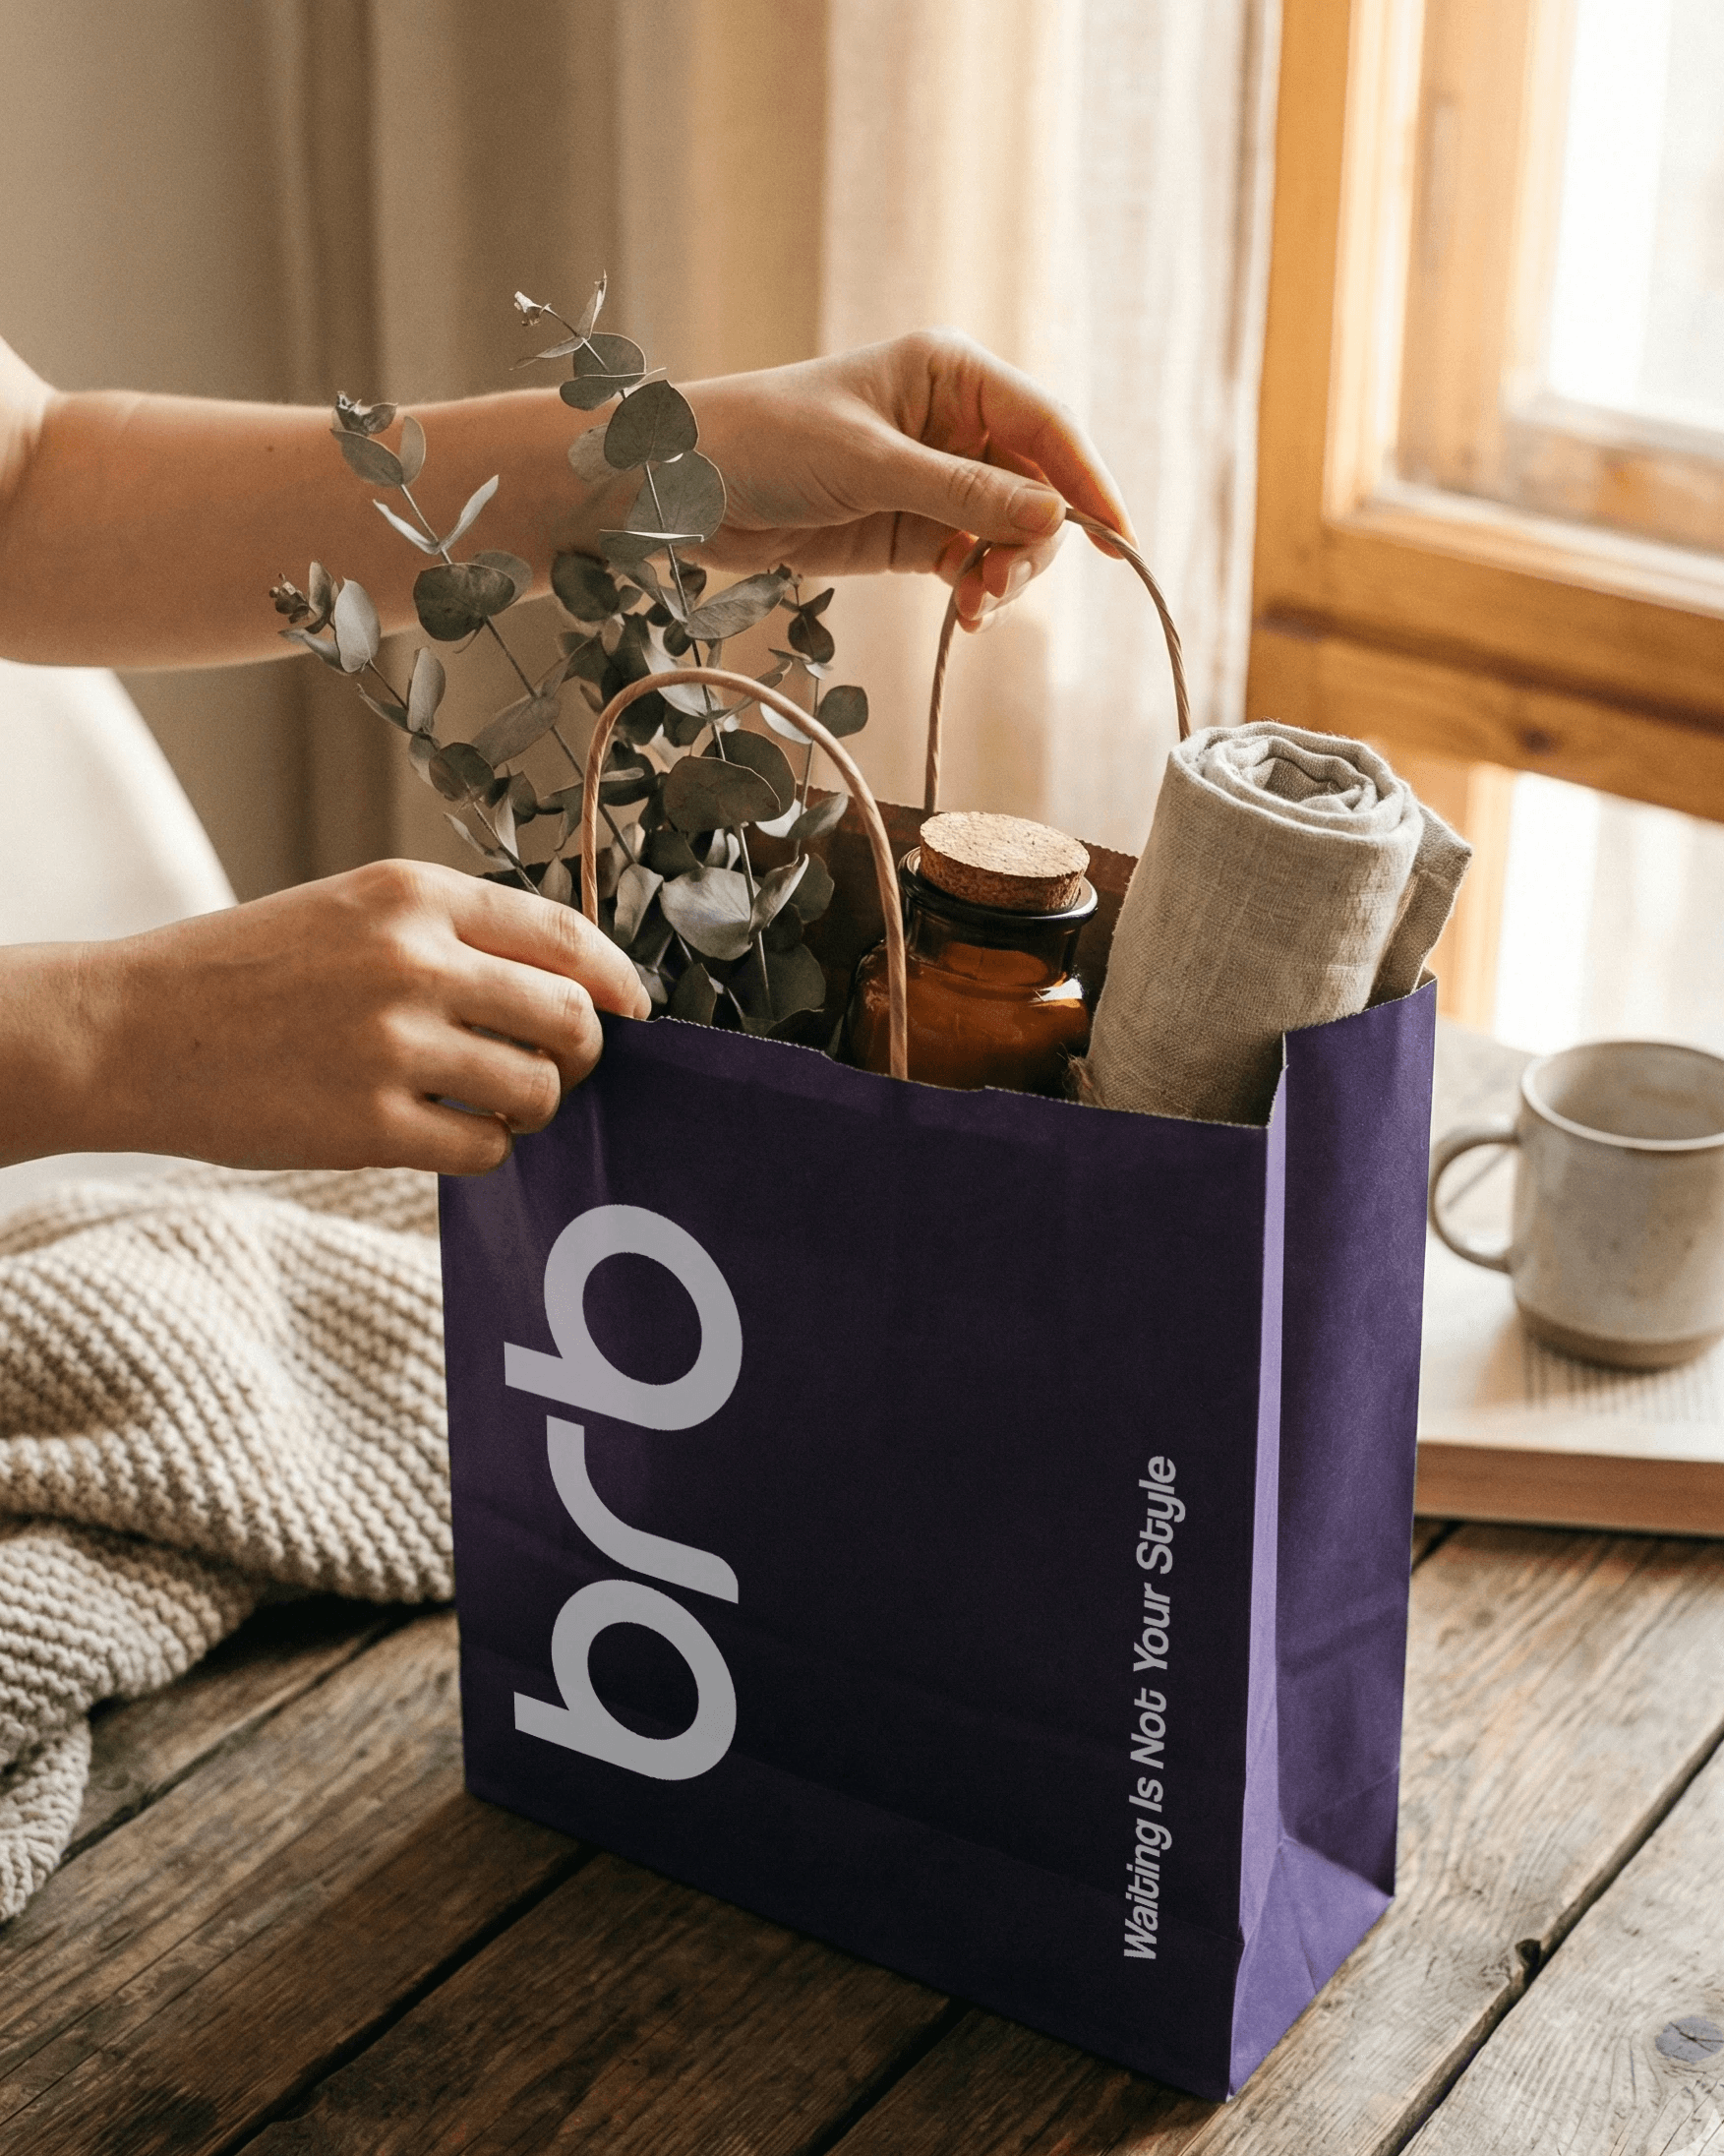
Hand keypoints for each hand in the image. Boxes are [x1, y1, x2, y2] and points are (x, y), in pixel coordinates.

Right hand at [0, 862, 648, 1175]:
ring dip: (536, 1107)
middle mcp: (413, 960)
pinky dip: (483, 1149)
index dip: (617, 982)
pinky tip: (447, 1135)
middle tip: (564, 1071)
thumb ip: (453, 934)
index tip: (631, 1012)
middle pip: (572, 1019)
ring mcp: (393, 1044)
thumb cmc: (247, 973)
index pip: (565, 936)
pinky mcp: (370, 1124)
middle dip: (586, 1054)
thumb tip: (572, 986)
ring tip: (496, 1106)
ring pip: (537, 1089)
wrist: (133, 1030)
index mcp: (413, 895)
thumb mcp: (351, 910)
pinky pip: (484, 1149)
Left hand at [688, 330, 1134, 630]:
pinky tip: (964, 616)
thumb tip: (1054, 520)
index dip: (1091, 483)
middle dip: (1033, 545)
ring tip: (974, 609)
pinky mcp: (910, 530)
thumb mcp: (870, 465)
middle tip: (1000, 590)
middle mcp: (953, 422)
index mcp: (951, 374)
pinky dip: (978, 592)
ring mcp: (934, 479)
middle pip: (1039, 489)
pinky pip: (972, 563)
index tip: (1122, 541)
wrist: (679, 488)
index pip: (1048, 426)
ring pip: (1010, 534)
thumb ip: (963, 495)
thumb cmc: (765, 442)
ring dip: (1005, 576)